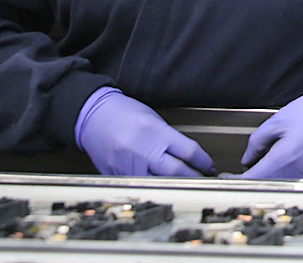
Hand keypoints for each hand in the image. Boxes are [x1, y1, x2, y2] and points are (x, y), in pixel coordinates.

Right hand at [75, 87, 213, 176]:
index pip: (188, 151)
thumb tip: (188, 157)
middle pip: (176, 171)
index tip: (208, 166)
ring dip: (174, 186)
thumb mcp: (153, 120)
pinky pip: (140, 186)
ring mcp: (128, 165)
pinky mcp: (117, 175)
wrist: (93, 117)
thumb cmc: (125, 114)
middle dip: (193, 177)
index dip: (203, 161)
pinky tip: (161, 188)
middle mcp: (143, 150)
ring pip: (159, 183)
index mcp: (155, 132)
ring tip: (184, 186)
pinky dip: (153, 188)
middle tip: (202, 179)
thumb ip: (170, 138)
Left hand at [239, 82, 302, 179]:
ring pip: (276, 183)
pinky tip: (273, 164)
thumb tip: (248, 157)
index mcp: (283, 159)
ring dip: (262, 178)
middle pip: (263, 185)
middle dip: (246, 181)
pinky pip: (290, 178)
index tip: (224, 177)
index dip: (233, 180)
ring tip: (252, 168)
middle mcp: (295, 171)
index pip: (251, 179)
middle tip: (234, 174)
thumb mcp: (279, 119)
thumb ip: (258, 141)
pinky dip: (277, 175)